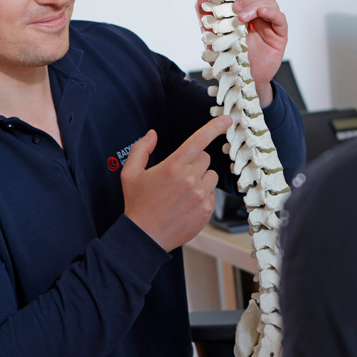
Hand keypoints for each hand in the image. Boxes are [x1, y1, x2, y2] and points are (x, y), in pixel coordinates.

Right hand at [121, 115, 232, 251]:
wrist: (144, 237)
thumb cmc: (137, 205)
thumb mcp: (130, 173)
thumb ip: (141, 149)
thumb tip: (152, 134)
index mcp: (173, 166)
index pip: (199, 140)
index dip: (215, 127)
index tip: (226, 120)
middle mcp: (189, 179)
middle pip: (205, 158)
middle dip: (194, 163)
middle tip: (178, 176)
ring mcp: (200, 195)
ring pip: (211, 176)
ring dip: (200, 179)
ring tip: (182, 192)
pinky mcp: (207, 210)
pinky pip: (212, 195)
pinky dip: (202, 197)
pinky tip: (186, 204)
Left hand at [197, 0, 287, 106]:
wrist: (237, 78)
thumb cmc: (227, 53)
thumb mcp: (211, 30)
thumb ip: (205, 8)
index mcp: (247, 4)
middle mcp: (261, 9)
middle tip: (236, 4)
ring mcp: (271, 21)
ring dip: (255, 3)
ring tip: (241, 18)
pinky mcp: (279, 34)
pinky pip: (280, 17)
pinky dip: (270, 11)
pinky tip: (260, 14)